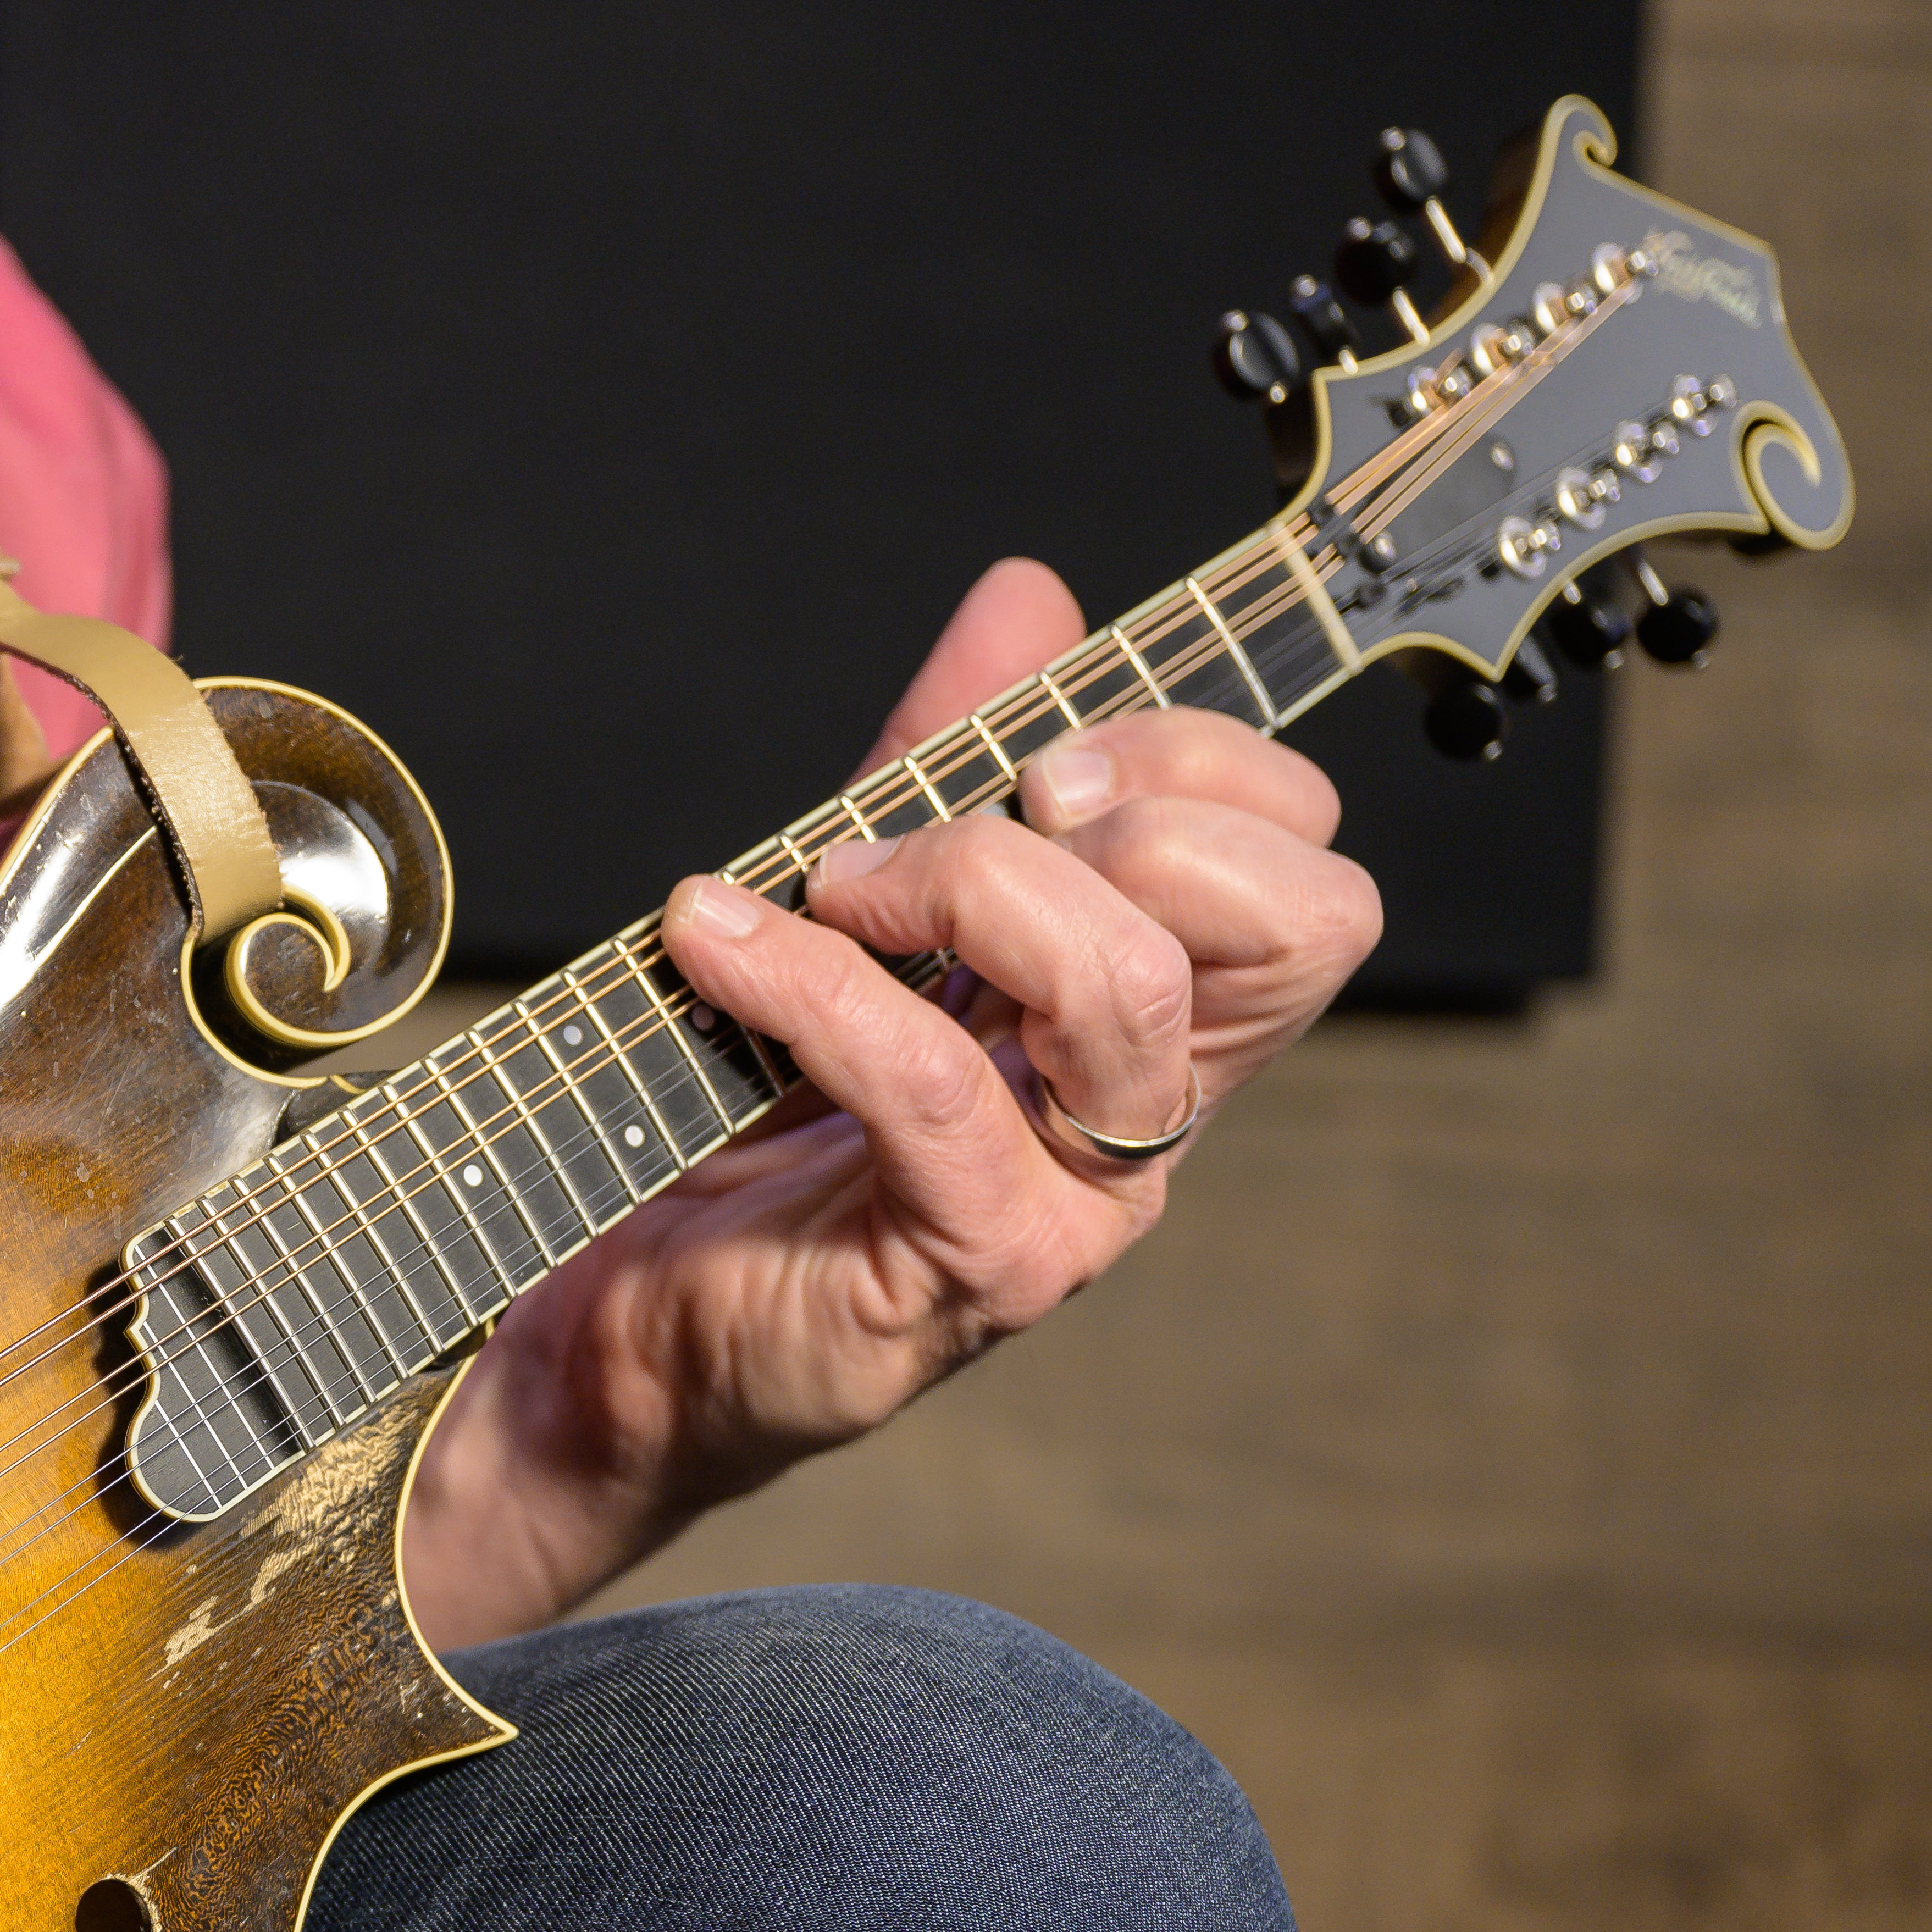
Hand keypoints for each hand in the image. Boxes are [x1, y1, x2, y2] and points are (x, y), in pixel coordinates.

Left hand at [397, 557, 1379, 1647]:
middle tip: (966, 819)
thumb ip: (946, 767)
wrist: (620, 1331)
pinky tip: (712, 937)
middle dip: (1134, 814)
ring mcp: (1072, 1207)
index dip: (1207, 768)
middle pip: (1293, 922)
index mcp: (1150, 1031)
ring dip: (966, 881)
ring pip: (1134, 984)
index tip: (1041, 753)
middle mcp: (1144, 1121)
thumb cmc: (743, 1133)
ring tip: (823, 887)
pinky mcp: (964, 1266)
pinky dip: (812, 978)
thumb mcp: (858, 912)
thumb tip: (1031, 600)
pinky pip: (936, 1081)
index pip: (1311, 872)